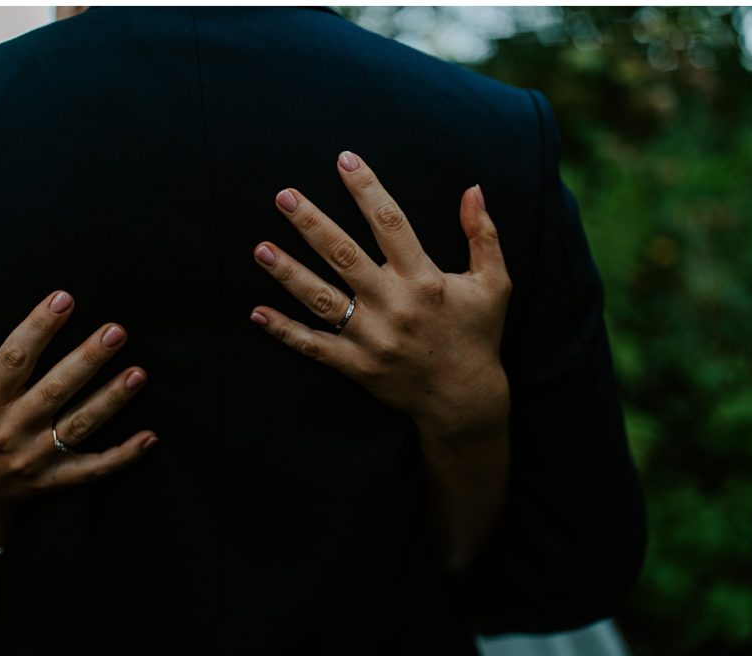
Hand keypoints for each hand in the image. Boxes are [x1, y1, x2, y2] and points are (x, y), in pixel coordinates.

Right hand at [0, 291, 157, 549]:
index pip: (13, 359)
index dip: (38, 328)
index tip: (64, 298)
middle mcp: (14, 429)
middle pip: (55, 390)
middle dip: (87, 360)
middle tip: (116, 331)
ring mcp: (38, 456)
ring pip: (80, 426)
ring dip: (111, 400)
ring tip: (138, 373)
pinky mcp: (58, 479)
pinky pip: (94, 468)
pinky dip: (124, 456)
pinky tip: (151, 436)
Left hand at [249, 151, 510, 442]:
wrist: (464, 400)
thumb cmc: (478, 335)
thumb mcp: (494, 284)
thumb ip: (483, 235)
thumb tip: (473, 188)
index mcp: (425, 279)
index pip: (391, 223)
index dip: (367, 189)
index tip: (345, 159)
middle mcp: (395, 305)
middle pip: (345, 255)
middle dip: (312, 223)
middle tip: (284, 196)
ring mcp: (373, 338)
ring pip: (322, 299)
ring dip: (289, 273)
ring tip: (260, 249)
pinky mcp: (358, 366)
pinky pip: (315, 347)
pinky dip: (285, 331)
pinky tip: (258, 312)